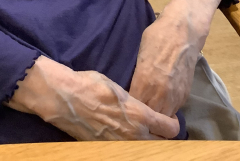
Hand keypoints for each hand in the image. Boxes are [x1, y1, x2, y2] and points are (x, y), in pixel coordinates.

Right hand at [6, 55, 179, 140]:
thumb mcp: (118, 89)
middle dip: (163, 140)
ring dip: (147, 146)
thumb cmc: (91, 86)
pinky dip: (131, 149)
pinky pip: (127, 153)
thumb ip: (135, 103)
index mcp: (140, 115)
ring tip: (144, 137)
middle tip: (160, 132)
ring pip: (145, 152)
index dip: (173, 124)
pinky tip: (127, 141)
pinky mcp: (107, 151)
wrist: (65, 99)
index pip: (170, 129)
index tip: (170, 120)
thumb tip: (143, 109)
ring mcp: (120, 147)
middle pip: (161, 146)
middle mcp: (134, 136)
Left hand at [129, 0, 224, 116]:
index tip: (124, 102)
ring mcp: (175, 96)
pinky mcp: (185, 95)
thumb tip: (132, 87)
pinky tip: (161, 100)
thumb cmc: (158, 37)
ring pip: (162, 117)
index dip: (127, 106)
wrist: (185, 31)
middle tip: (135, 107)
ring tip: (148, 106)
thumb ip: (137, 76)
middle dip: (141, 113)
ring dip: (155, 113)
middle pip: (148, 116)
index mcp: (144, 81)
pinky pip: (173, 110)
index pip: (133, 105)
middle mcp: (160, 93)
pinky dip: (166, 108)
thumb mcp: (140, 54)